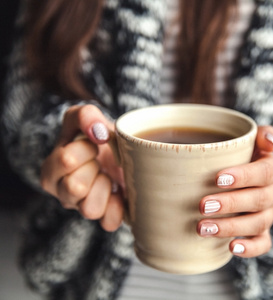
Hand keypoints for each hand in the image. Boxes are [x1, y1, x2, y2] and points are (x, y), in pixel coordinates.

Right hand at [41, 104, 124, 231]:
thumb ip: (85, 116)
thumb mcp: (85, 117)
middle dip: (94, 167)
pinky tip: (118, 191)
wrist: (116, 150)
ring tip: (108, 176)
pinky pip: (109, 222)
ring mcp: (83, 208)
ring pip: (89, 209)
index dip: (87, 147)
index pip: (67, 160)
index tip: (94, 143)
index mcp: (51, 170)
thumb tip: (97, 132)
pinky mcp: (105, 218)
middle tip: (100, 161)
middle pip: (75, 187)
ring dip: (105, 187)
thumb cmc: (95, 136)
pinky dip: (118, 207)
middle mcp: (62, 194)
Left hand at [197, 126, 272, 257]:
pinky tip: (231, 248)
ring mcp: (269, 214)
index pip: (264, 173)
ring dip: (230, 227)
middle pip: (259, 200)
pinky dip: (249, 248)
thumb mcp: (249, 142)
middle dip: (231, 204)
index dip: (243, 176)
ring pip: (257, 224)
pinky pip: (263, 244)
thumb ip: (261, 135)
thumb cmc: (240, 156)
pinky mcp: (262, 232)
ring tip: (202, 227)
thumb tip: (270, 140)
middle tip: (203, 205)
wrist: (241, 176)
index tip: (218, 179)